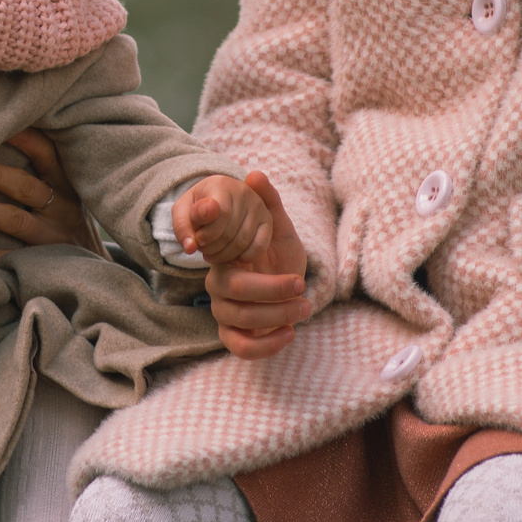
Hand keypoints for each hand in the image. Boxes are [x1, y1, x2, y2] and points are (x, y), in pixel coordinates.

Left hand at [0, 129, 98, 262]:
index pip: (46, 153)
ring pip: (18, 221)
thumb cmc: (68, 213)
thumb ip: (45, 165)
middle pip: (28, 188)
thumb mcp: (68, 188)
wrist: (94, 263)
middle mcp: (62, 208)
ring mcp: (53, 236)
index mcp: (66, 183)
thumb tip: (4, 129)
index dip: (23, 139)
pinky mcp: (43, 261)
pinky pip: (15, 257)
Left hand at [174, 175, 273, 265]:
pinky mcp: (268, 219)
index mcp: (219, 184)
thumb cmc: (199, 208)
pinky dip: (244, 257)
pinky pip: (258, 246)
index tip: (198, 238)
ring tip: (213, 253)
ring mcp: (258, 205)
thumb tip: (191, 247)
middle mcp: (242, 191)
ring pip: (241, 241)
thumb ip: (182, 228)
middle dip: (211, 247)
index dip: (205, 234)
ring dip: (224, 255)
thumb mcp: (184, 213)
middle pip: (227, 232)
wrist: (220, 201)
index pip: (216, 214)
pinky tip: (233, 256)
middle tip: (203, 248)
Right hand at [204, 172, 310, 360]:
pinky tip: (290, 333)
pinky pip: (241, 347)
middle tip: (301, 285)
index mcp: (224, 255)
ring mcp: (224, 312)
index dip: (237, 252)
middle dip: (271, 290)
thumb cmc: (279, 253)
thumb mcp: (279, 227)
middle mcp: (218, 285)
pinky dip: (266, 346)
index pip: (217, 252)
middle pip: (233, 290)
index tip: (261, 250)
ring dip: (276, 316)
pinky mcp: (234, 336)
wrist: (289, 284)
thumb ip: (268, 203)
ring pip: (241, 320)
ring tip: (305, 306)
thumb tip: (255, 174)